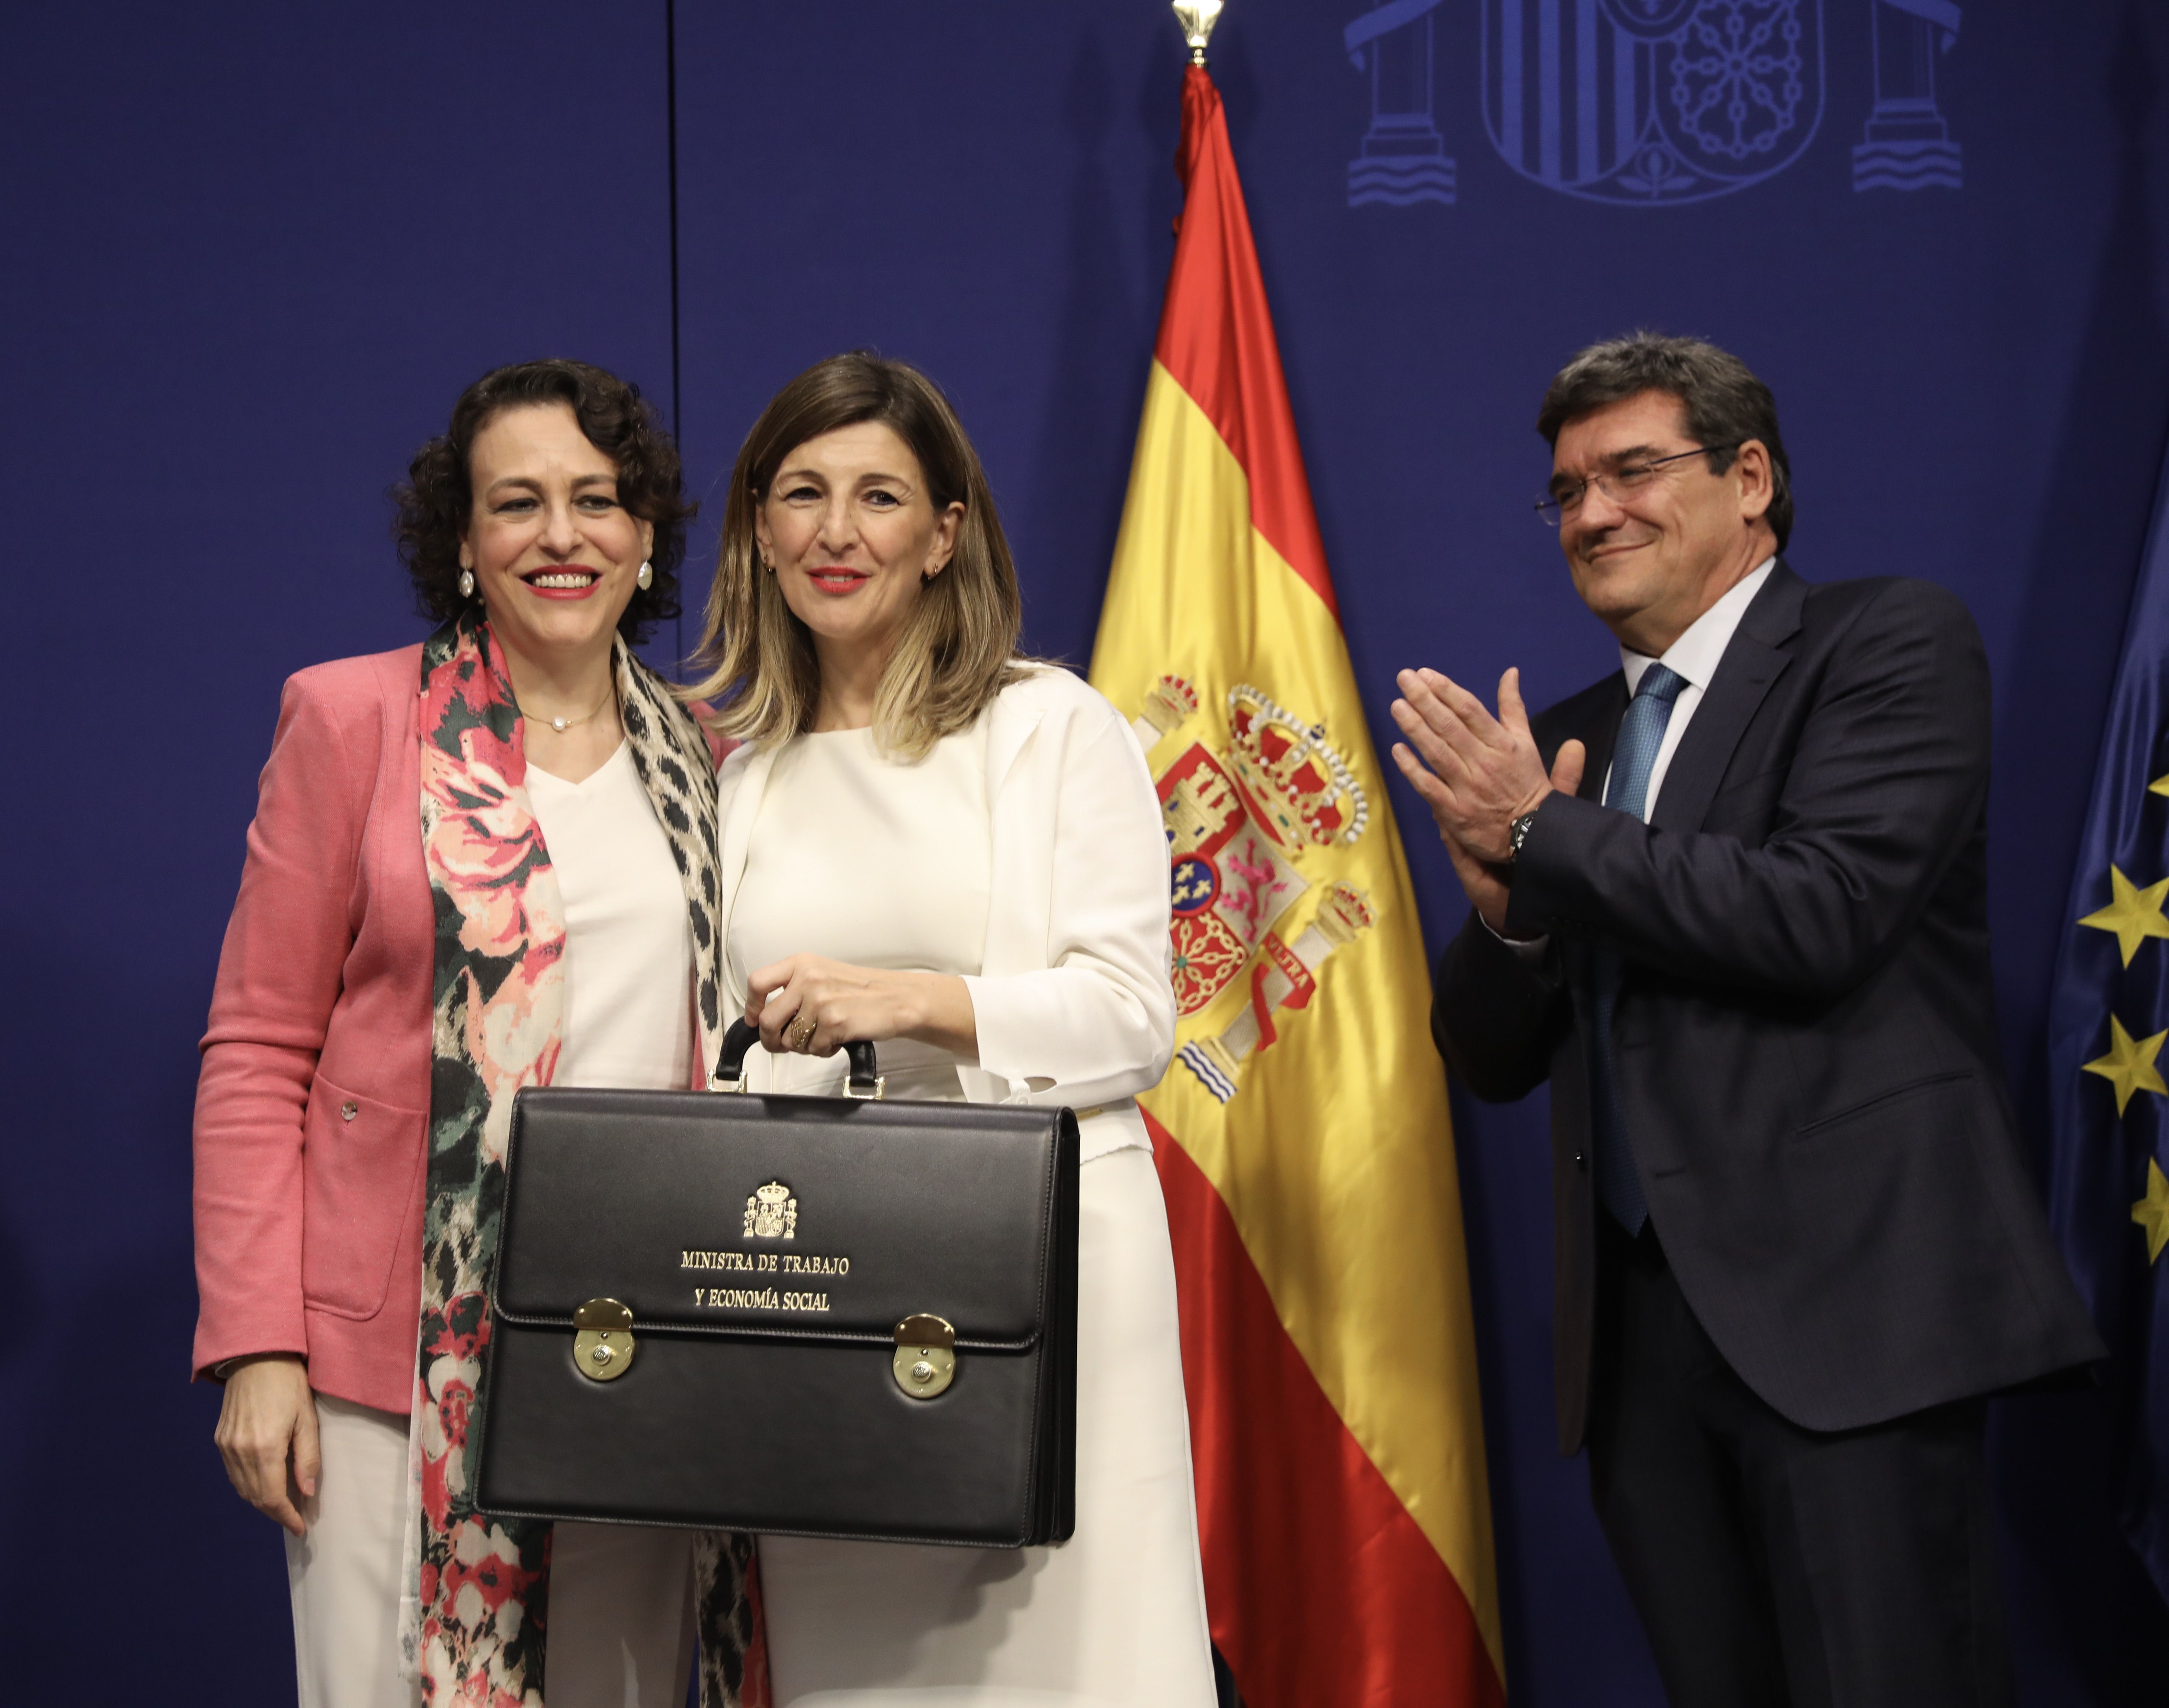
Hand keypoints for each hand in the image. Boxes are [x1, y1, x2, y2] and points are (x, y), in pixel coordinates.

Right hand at [213, 1353, 318, 1536]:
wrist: (257, 1357)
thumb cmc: (289, 1384)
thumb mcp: (307, 1419)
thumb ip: (307, 1459)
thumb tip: (306, 1493)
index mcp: (264, 1448)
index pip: (272, 1497)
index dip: (286, 1517)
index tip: (300, 1528)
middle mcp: (239, 1451)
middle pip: (255, 1497)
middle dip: (275, 1513)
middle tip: (294, 1519)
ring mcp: (226, 1445)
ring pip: (242, 1488)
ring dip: (261, 1501)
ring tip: (283, 1505)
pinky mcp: (220, 1438)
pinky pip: (233, 1473)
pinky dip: (248, 1485)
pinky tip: (264, 1483)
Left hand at [745, 955, 977, 1059]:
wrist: (898, 999)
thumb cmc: (862, 990)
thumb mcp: (823, 975)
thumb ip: (793, 989)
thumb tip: (762, 1017)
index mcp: (802, 963)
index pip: (757, 982)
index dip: (751, 1007)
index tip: (754, 1019)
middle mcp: (808, 978)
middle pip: (768, 1019)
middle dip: (772, 1040)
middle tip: (783, 1045)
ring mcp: (820, 1000)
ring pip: (790, 1040)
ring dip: (804, 1046)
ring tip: (824, 1036)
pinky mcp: (833, 1022)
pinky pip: (813, 1049)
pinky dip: (824, 1051)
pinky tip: (838, 1039)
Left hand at [1389, 666, 1583, 861]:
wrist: (1533, 835)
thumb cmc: (1527, 784)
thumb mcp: (1526, 743)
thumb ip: (1514, 708)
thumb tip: (1510, 673)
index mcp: (1502, 744)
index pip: (1470, 709)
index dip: (1446, 690)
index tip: (1426, 674)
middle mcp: (1484, 762)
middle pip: (1449, 725)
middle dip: (1424, 699)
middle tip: (1404, 679)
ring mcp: (1468, 788)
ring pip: (1437, 752)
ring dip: (1415, 727)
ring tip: (1397, 706)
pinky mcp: (1455, 812)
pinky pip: (1429, 786)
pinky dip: (1412, 768)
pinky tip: (1397, 750)